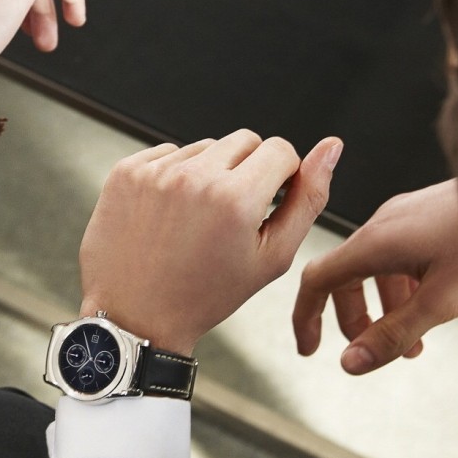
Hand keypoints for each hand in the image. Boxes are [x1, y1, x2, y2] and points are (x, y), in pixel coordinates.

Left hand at [79, 130, 342, 355]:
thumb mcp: (271, 258)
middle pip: (244, 140)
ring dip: (209, 172)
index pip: (279, 148)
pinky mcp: (126, 173)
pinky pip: (167, 153)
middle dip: (248, 169)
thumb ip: (308, 200)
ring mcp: (155, 173)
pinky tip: (170, 214)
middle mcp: (193, 178)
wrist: (135, 317)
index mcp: (235, 199)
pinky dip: (174, 175)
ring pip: (205, 146)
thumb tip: (330, 149)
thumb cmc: (206, 295)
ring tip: (198, 219)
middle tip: (233, 214)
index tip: (269, 200)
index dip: (281, 175)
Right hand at [293, 179, 457, 374]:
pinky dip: (403, 285)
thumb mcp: (440, 302)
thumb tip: (351, 364)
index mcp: (375, 242)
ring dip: (384, 306)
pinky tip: (432, 302)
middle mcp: (383, 224)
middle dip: (355, 319)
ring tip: (414, 343)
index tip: (309, 348)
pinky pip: (398, 253)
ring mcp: (405, 216)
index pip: (317, 280)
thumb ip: (393, 335)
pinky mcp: (426, 214)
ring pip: (375, 266)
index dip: (306, 316)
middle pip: (346, 275)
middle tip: (371, 350)